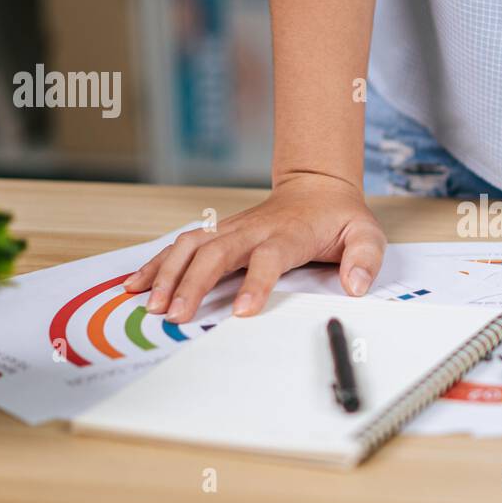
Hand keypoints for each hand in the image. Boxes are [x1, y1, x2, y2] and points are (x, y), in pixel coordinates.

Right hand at [124, 172, 385, 321]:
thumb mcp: (366, 235)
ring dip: (168, 273)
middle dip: (193, 284)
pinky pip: (182, 244)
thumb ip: (364, 260)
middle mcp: (253, 230)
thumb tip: (357, 286)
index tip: (242, 311)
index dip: (254, 283)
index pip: (268, 258)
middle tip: (176, 315)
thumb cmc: (339, 217)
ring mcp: (231, 229)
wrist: (317, 187)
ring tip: (150, 304)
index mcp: (288, 235)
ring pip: (191, 246)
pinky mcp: (218, 232)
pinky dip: (157, 263)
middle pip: (216, 253)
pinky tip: (135, 283)